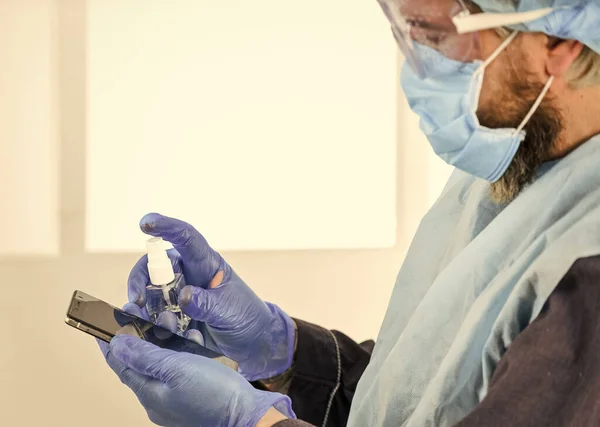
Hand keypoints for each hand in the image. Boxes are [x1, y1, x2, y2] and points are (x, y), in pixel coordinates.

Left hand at [102, 334, 292, 426]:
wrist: (247, 414)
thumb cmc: (214, 396)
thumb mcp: (175, 369)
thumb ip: (145, 356)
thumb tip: (118, 345)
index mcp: (149, 393)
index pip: (120, 364)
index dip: (111, 342)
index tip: (102, 324)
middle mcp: (159, 396)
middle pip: (140, 361)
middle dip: (139, 334)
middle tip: (137, 312)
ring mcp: (176, 395)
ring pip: (161, 361)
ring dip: (162, 339)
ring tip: (167, 320)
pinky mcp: (193, 390)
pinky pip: (179, 366)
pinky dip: (181, 350)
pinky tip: (191, 338)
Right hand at [128, 213, 295, 380]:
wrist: (250, 342)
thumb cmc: (244, 316)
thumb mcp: (228, 310)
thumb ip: (206, 304)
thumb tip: (182, 296)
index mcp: (206, 264)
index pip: (185, 238)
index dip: (166, 227)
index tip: (145, 222)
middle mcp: (187, 275)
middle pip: (154, 267)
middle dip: (140, 281)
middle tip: (137, 301)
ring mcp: (177, 295)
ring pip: (149, 294)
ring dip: (147, 310)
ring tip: (159, 327)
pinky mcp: (172, 315)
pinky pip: (154, 317)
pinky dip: (154, 327)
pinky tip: (167, 337)